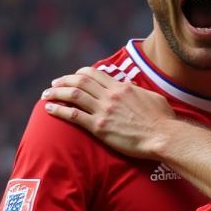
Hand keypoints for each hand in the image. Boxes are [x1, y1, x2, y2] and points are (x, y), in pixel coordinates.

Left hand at [42, 66, 172, 157]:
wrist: (164, 136)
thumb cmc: (163, 120)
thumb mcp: (153, 98)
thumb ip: (139, 91)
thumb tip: (133, 88)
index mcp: (121, 87)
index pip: (93, 74)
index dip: (78, 74)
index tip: (72, 78)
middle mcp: (110, 95)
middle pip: (79, 81)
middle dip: (63, 81)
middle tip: (53, 85)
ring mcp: (104, 110)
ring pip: (73, 95)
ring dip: (56, 93)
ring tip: (46, 95)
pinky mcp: (100, 127)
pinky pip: (74, 115)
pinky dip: (59, 110)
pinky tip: (49, 109)